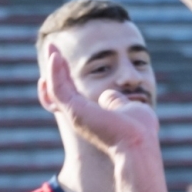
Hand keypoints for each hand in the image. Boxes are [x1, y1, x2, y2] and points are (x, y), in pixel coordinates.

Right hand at [45, 45, 160, 154]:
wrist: (138, 145)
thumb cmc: (140, 132)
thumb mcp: (128, 109)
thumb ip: (116, 101)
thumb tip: (108, 95)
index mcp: (92, 116)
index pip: (72, 95)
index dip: (66, 78)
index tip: (61, 61)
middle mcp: (80, 117)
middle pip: (60, 90)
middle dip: (56, 68)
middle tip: (51, 47)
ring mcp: (75, 115)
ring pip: (56, 88)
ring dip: (53, 66)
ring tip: (52, 46)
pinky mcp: (74, 111)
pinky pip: (58, 88)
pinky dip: (55, 71)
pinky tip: (55, 55)